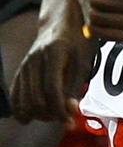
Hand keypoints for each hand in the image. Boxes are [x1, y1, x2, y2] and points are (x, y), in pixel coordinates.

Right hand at [10, 0, 95, 122]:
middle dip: (51, 114)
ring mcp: (24, 65)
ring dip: (38, 114)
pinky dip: (22, 110)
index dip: (60, 109)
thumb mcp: (84, 60)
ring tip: (53, 115)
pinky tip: (31, 117)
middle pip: (36, 98)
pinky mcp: (20, 71)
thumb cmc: (78, 42)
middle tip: (65, 118)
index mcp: (54, 52)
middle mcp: (34, 59)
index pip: (52, 89)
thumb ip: (75, 85)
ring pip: (24, 101)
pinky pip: (15, 96)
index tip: (70, 122)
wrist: (60, 25)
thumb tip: (70, 111)